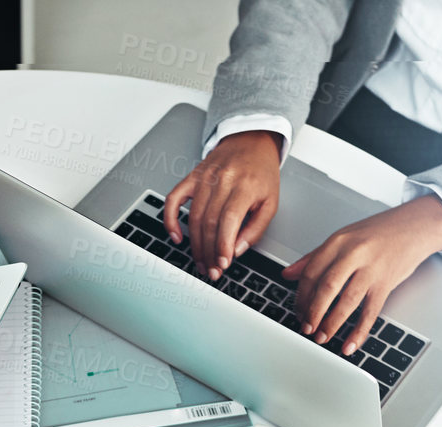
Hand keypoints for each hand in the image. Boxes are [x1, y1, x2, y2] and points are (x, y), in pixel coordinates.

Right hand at [162, 130, 281, 279]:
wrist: (251, 140)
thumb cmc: (261, 172)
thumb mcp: (270, 201)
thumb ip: (256, 229)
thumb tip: (236, 251)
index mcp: (245, 186)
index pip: (229, 220)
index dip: (223, 246)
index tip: (222, 265)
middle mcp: (222, 180)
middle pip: (209, 223)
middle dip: (208, 252)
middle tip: (211, 271)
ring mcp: (204, 178)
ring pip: (193, 217)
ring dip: (195, 245)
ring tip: (200, 262)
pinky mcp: (191, 177)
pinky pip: (173, 200)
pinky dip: (171, 220)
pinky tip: (176, 237)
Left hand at [282, 196, 441, 355]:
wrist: (416, 225)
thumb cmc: (379, 231)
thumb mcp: (343, 238)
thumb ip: (314, 257)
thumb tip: (288, 274)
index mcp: (338, 241)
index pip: (311, 272)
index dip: (301, 296)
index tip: (296, 311)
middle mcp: (353, 254)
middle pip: (326, 288)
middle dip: (313, 312)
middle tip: (306, 328)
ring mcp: (371, 268)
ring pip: (347, 301)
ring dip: (331, 323)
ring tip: (322, 337)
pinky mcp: (386, 282)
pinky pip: (370, 312)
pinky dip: (359, 331)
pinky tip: (350, 344)